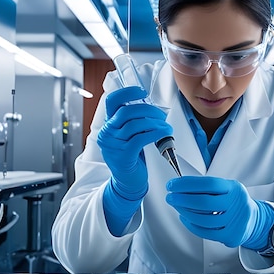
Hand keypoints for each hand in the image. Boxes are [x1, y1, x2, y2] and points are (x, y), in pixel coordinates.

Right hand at [98, 86, 172, 200]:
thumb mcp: (128, 135)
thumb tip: (151, 106)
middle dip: (148, 109)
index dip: (127, 92)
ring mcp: (113, 144)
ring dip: (155, 122)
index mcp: (108, 124)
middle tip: (161, 115)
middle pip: (126, 111)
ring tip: (166, 127)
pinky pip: (141, 138)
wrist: (127, 181)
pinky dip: (155, 133)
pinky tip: (164, 133)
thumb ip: (133, 120)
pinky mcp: (123, 155)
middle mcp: (107, 132)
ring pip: (135, 124)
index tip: (142, 92)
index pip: (112, 101)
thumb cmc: (131, 155)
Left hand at [165, 176, 273, 249]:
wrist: (253, 220)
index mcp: (234, 188)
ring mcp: (235, 221)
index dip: (187, 184)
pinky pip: (205, 232)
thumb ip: (207, 187)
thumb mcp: (226, 188)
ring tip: (177, 207)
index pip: (208, 183)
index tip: (173, 184)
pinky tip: (185, 218)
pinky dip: (191, 225)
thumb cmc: (233, 201)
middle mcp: (236, 204)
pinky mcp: (230, 235)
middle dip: (182, 199)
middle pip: (204, 202)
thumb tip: (180, 186)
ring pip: (203, 219)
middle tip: (170, 197)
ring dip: (184, 212)